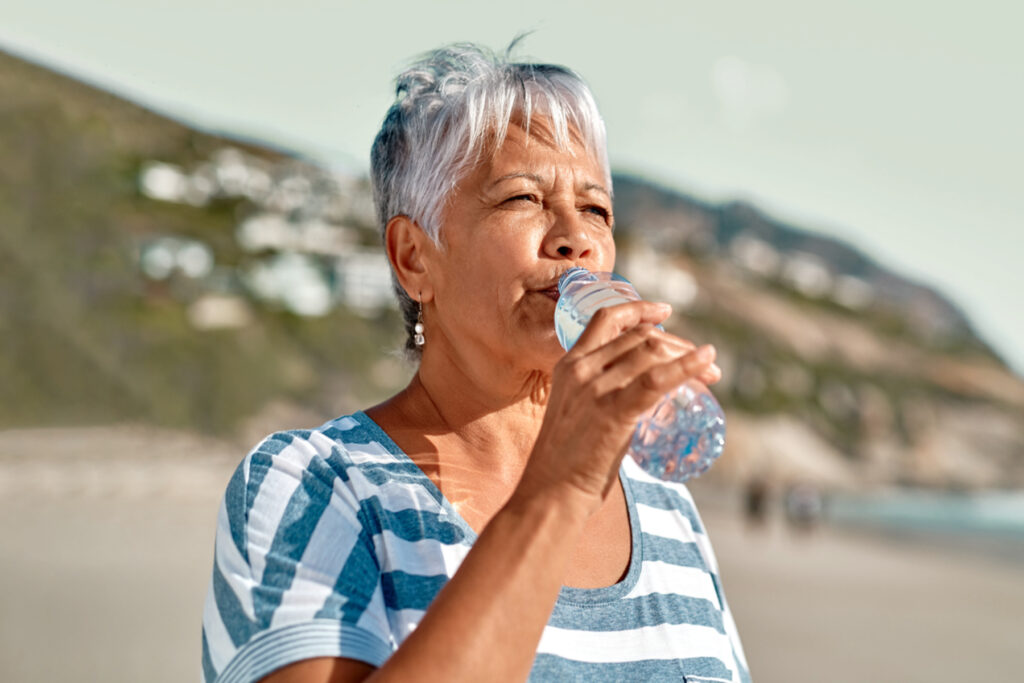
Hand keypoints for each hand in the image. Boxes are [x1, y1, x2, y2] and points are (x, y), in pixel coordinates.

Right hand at [518, 301, 719, 513]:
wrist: (551, 494)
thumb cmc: (566, 463)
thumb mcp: (575, 413)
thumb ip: (597, 396)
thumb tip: (637, 396)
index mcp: (568, 365)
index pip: (607, 320)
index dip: (639, 310)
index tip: (665, 313)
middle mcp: (581, 369)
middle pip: (640, 337)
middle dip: (677, 344)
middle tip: (703, 362)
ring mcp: (596, 389)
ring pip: (652, 353)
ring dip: (689, 357)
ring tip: (712, 374)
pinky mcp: (613, 412)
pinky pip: (657, 380)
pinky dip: (687, 366)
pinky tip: (707, 362)